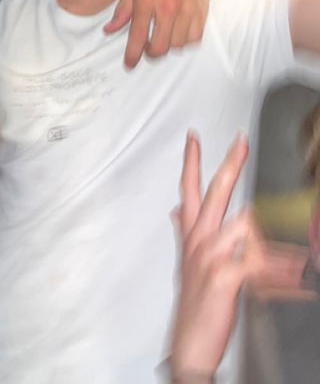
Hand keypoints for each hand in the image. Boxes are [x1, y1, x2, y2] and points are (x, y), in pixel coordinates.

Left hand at [105, 0, 212, 66]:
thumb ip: (122, 10)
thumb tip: (110, 31)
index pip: (138, 36)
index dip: (132, 55)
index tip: (129, 65)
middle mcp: (168, 6)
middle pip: (160, 47)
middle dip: (150, 54)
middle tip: (146, 49)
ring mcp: (188, 9)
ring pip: (178, 45)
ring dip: (168, 46)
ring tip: (161, 37)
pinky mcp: (202, 9)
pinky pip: (195, 38)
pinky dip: (185, 41)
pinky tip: (177, 33)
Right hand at [169, 133, 312, 379]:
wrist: (190, 342)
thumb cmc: (194, 304)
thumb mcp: (186, 263)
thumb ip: (183, 232)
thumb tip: (176, 211)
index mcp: (192, 235)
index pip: (187, 190)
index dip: (190, 162)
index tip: (193, 138)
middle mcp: (200, 240)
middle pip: (215, 192)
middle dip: (230, 164)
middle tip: (241, 141)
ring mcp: (212, 255)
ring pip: (249, 226)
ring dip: (281, 244)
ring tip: (304, 257)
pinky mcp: (227, 275)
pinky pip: (260, 262)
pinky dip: (284, 271)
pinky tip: (300, 275)